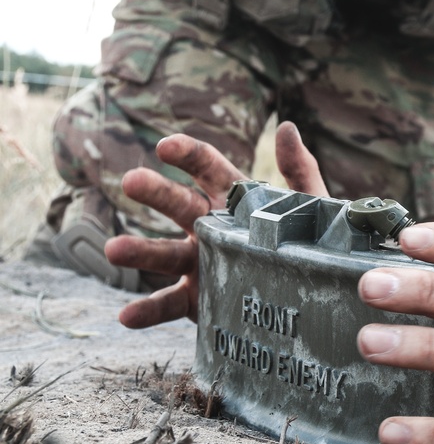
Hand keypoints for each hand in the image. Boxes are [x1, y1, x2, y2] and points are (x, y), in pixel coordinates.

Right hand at [105, 122, 326, 326]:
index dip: (188, 155)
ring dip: (139, 251)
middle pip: (178, 205)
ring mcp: (199, 263)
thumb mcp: (311, 208)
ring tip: (113, 250)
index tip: (166, 146)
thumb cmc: (307, 243)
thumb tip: (286, 128)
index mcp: (234, 199)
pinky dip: (147, 311)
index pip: (208, 169)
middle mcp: (209, 227)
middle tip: (131, 181)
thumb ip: (300, 171)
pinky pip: (168, 304)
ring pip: (164, 254)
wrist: (310, 297)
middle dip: (155, 193)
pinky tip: (126, 316)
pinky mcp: (197, 299)